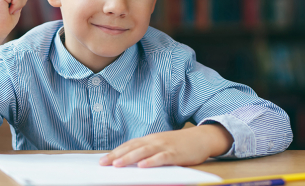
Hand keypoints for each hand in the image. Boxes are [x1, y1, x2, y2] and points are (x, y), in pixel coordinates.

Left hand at [99, 124, 232, 167]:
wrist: (201, 138)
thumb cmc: (179, 144)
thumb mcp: (161, 145)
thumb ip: (148, 151)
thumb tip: (130, 161)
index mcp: (149, 139)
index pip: (128, 145)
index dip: (115, 152)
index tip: (103, 160)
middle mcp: (154, 141)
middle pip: (132, 148)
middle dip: (116, 156)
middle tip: (103, 164)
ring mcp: (164, 146)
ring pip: (143, 152)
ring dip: (129, 158)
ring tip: (117, 165)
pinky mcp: (175, 153)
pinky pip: (161, 158)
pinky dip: (151, 162)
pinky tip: (142, 166)